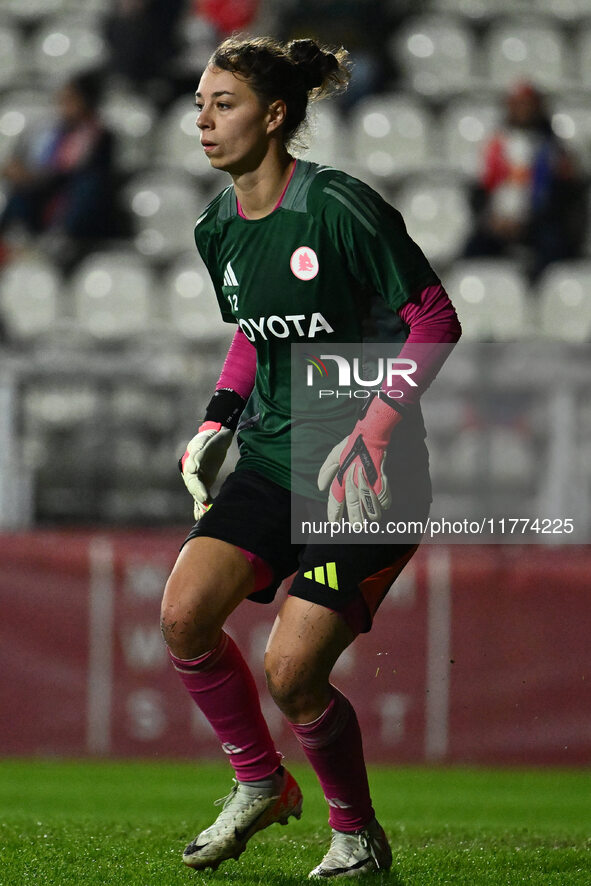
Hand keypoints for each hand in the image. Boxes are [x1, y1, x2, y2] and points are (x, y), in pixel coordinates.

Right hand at [180, 421, 232, 519]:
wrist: (215, 435)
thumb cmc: (211, 438)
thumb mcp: (205, 442)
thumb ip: (199, 454)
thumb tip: (193, 469)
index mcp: (190, 465)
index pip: (194, 481)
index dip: (199, 491)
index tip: (206, 499)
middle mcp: (192, 474)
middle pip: (195, 490)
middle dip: (201, 501)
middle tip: (209, 511)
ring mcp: (197, 479)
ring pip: (197, 495)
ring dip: (201, 506)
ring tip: (205, 518)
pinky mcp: (204, 481)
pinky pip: (201, 495)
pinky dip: (200, 506)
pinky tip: (200, 517)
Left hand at [317, 397, 400, 523]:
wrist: (371, 434)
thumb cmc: (352, 444)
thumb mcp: (334, 455)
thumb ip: (326, 471)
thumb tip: (320, 488)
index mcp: (341, 476)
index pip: (335, 499)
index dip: (334, 512)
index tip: (333, 522)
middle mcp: (353, 481)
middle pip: (353, 506)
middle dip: (354, 519)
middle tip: (356, 528)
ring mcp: (367, 481)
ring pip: (369, 505)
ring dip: (371, 515)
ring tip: (371, 521)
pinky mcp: (380, 479)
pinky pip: (383, 496)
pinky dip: (384, 503)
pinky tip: (383, 507)